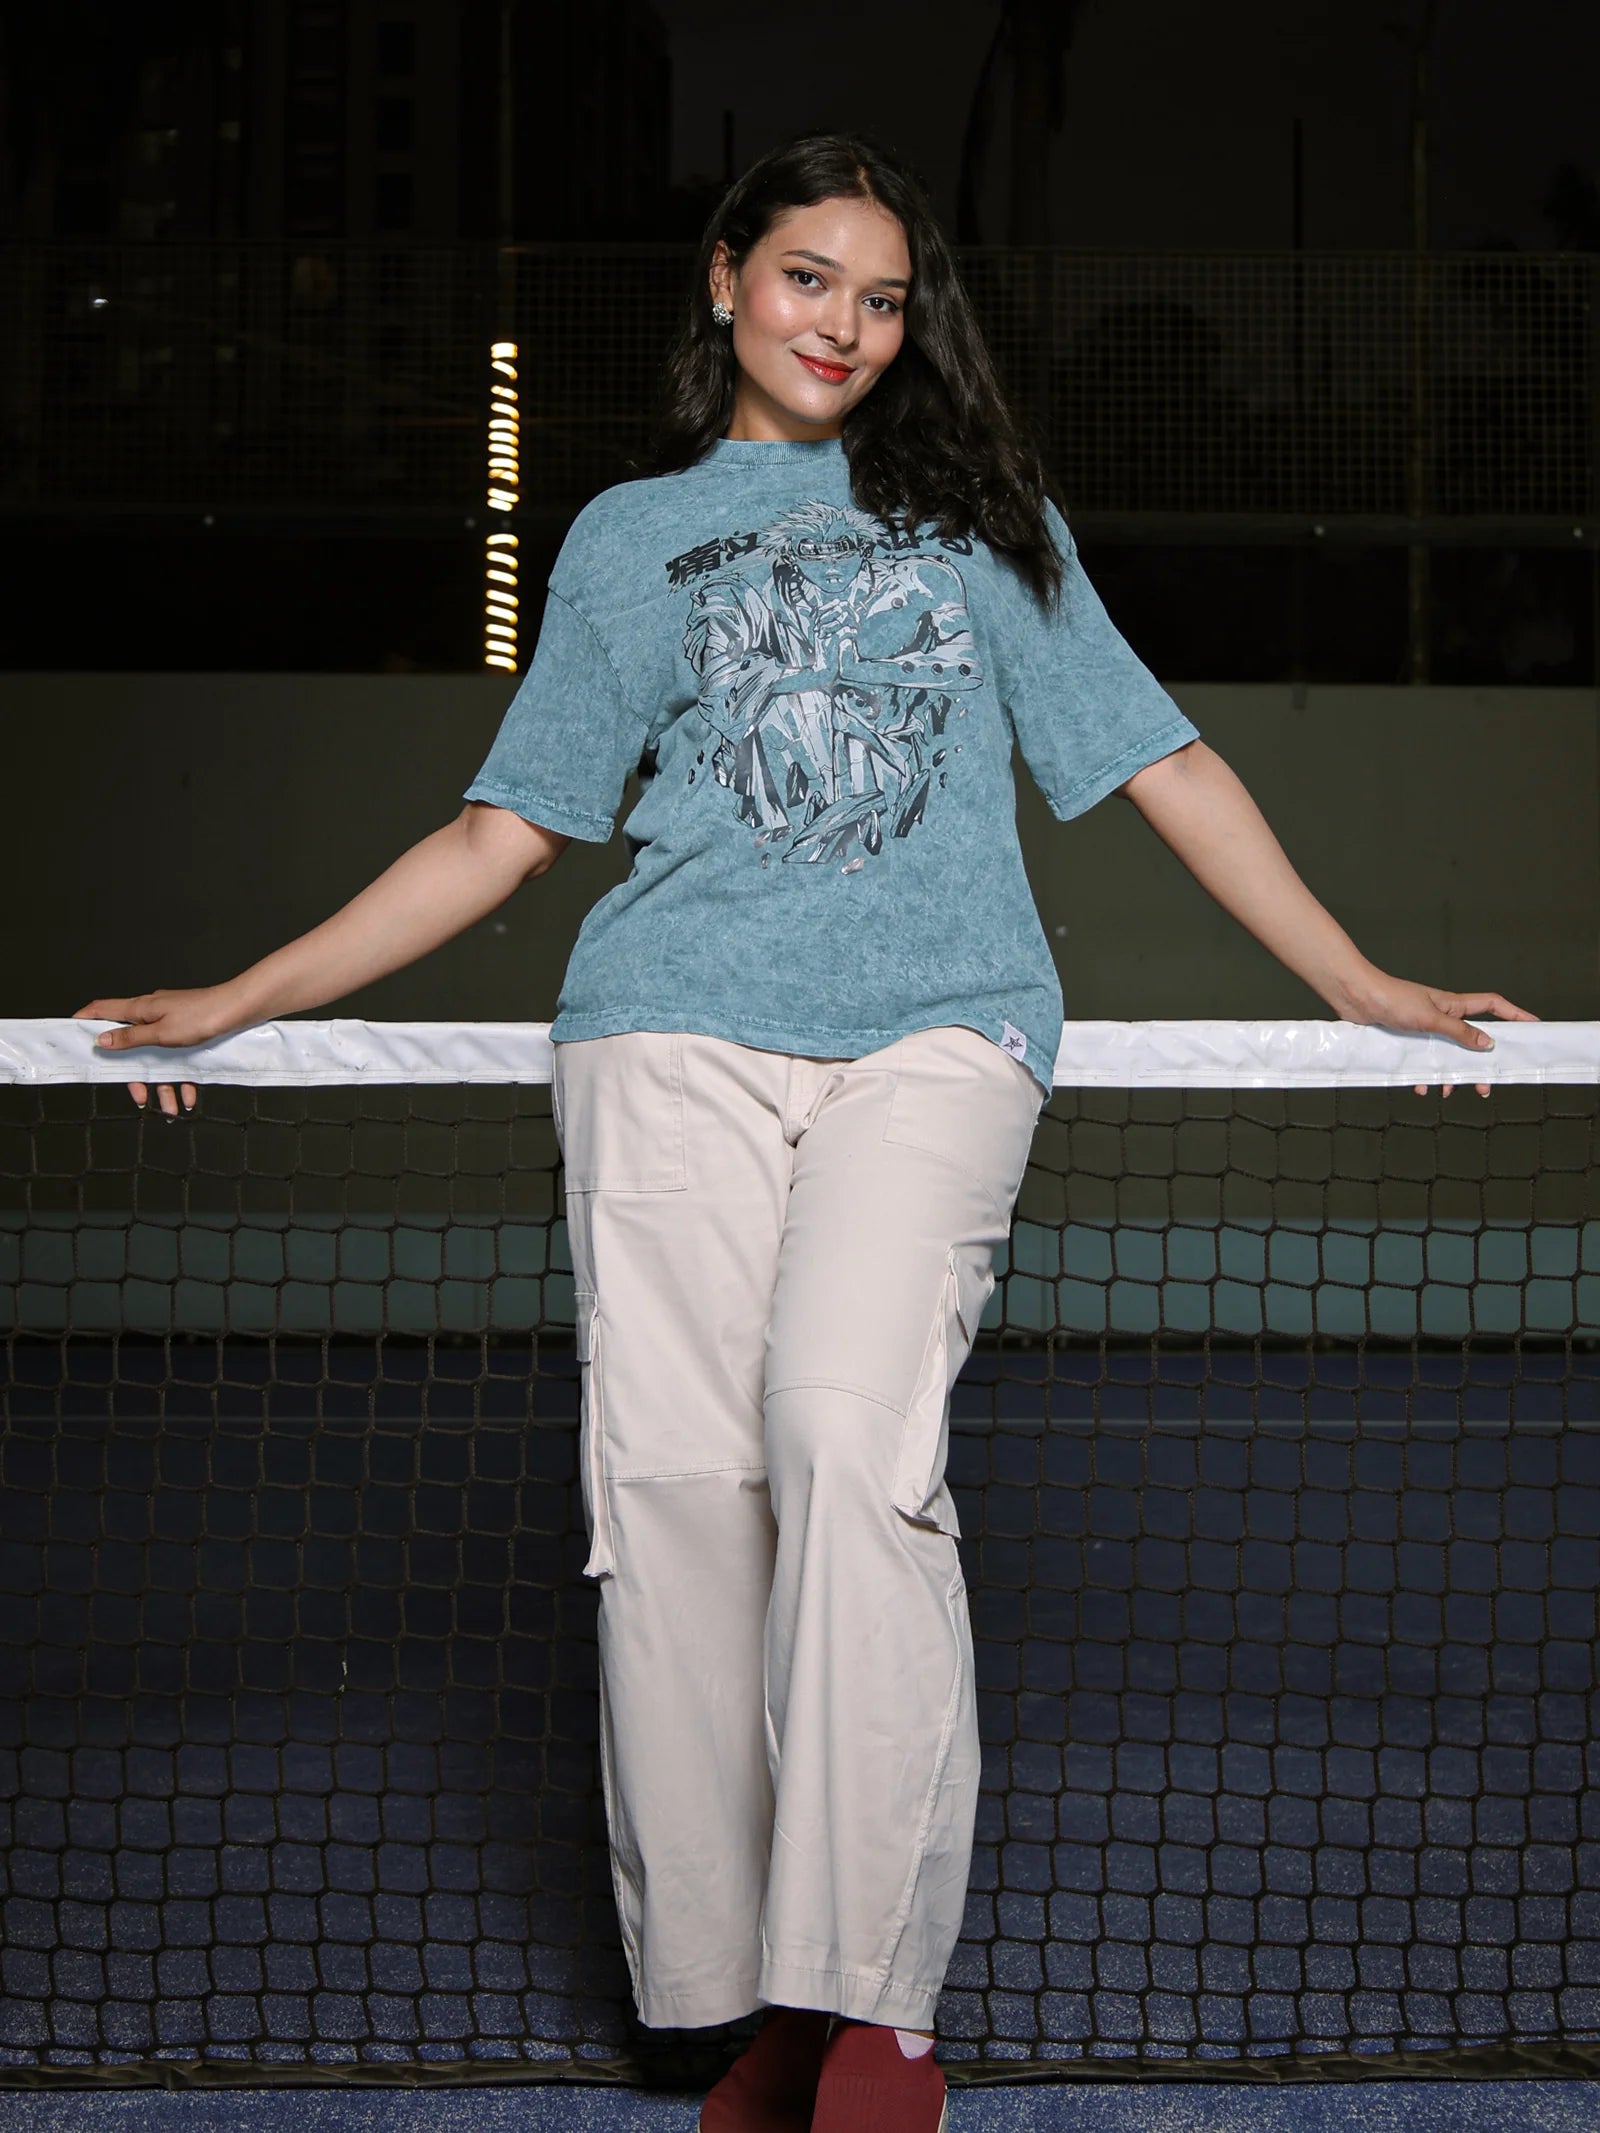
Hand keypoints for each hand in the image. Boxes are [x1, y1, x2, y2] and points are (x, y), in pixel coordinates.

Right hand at [72, 987, 240, 1117]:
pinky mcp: (188, 1032)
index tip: (72, 1036)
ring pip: (158, 1059)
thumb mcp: (161, 1033)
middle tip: (138, 1097)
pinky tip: (188, 1097)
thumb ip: (131, 1038)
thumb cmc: (203, 1015)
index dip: (84, 1020)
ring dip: (164, 1085)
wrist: (241, 1009)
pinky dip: (182, 1078)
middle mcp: (153, 1014)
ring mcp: (171, 1023)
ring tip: (170, 1109)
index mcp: (140, 1008)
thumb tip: (102, 1040)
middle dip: (136, 1075)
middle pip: (131, 1046)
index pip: (102, 1010)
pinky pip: (178, 1059)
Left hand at [1342, 974, 1538, 1097]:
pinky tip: (1420, 1087)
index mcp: (1454, 1005)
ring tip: (1450, 1091)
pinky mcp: (1406, 1039)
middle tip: (1488, 1084)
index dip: (1515, 1014)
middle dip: (1480, 1063)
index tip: (1533, 1026)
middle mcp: (1442, 1016)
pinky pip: (1421, 1061)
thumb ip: (1459, 1032)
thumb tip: (1488, 1044)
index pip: (1493, 1006)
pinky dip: (1423, 1075)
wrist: (1355, 998)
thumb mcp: (1431, 1018)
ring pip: (1446, 1055)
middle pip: (1472, 1040)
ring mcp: (1424, 1028)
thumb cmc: (1392, 999)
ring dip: (1450, 1074)